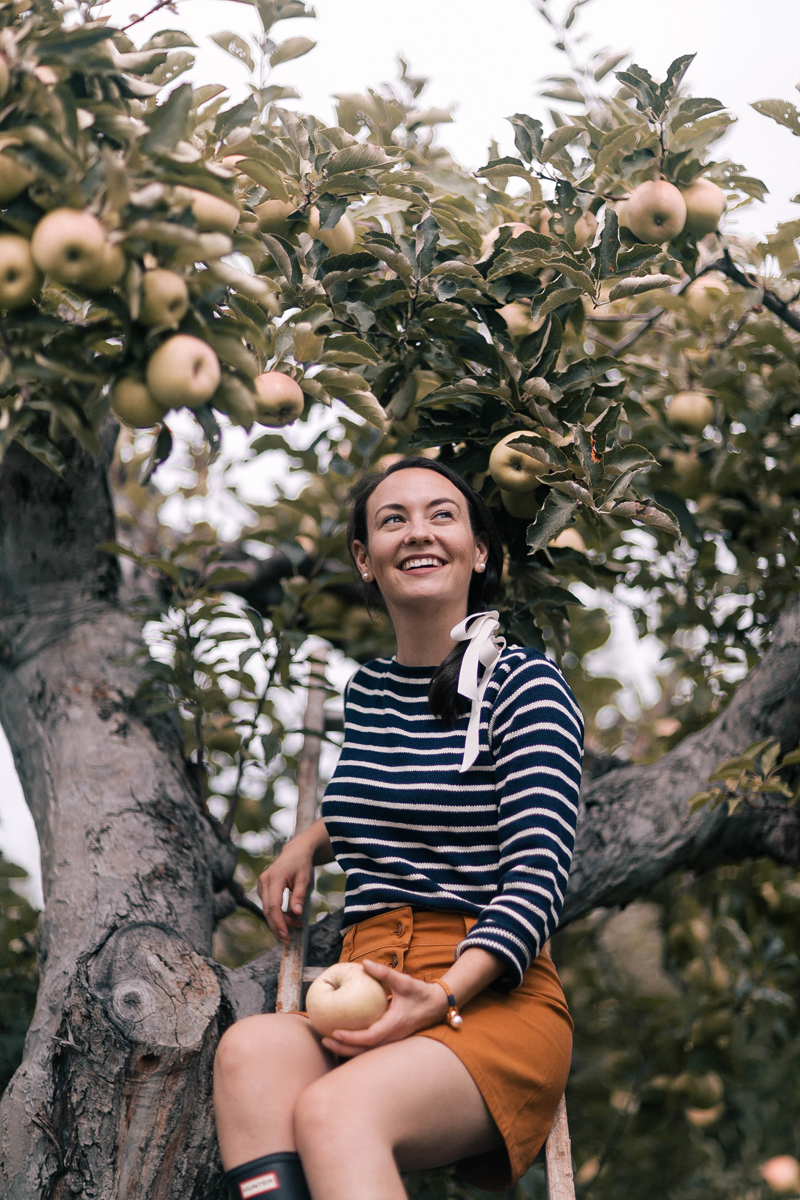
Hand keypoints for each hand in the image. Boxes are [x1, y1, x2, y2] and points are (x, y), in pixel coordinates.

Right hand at [257, 838, 312, 944]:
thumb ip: (300, 896)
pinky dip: (277, 914)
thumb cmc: (302, 864)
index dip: (279, 923)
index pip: (273, 906)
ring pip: (267, 910)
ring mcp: (261, 885)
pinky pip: (268, 906)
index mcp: (274, 878)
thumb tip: (296, 913)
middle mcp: (264, 882)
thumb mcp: (305, 879)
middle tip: (291, 938)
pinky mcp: (263, 888)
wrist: (296, 852)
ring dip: (280, 921)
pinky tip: (289, 916)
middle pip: (267, 911)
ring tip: (297, 923)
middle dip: (279, 926)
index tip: (286, 937)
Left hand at [320, 959, 449, 1057]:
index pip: (370, 1037)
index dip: (352, 1038)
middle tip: (323, 1041)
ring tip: (328, 1042)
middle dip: (343, 1048)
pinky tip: (343, 1038)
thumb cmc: (421, 993)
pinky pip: (370, 1047)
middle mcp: (392, 1037)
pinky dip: (356, 1046)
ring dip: (347, 1049)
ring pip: (366, 1052)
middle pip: (364, 1051)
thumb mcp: (404, 981)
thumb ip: (384, 973)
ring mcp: (392, 1041)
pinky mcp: (391, 1039)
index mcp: (394, 1025)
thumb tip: (364, 963)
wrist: (438, 1005)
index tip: (335, 1033)